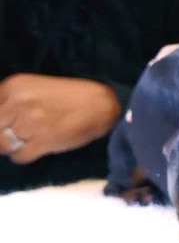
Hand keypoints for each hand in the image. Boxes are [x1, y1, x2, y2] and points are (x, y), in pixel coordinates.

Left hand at [0, 73, 120, 163]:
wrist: (103, 103)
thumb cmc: (69, 96)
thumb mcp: (32, 89)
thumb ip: (9, 102)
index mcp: (13, 85)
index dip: (0, 122)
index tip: (8, 125)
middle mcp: (19, 101)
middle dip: (3, 135)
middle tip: (19, 135)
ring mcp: (31, 121)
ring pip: (4, 145)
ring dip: (15, 147)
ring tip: (31, 140)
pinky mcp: (44, 140)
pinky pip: (20, 157)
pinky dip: (26, 156)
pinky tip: (38, 147)